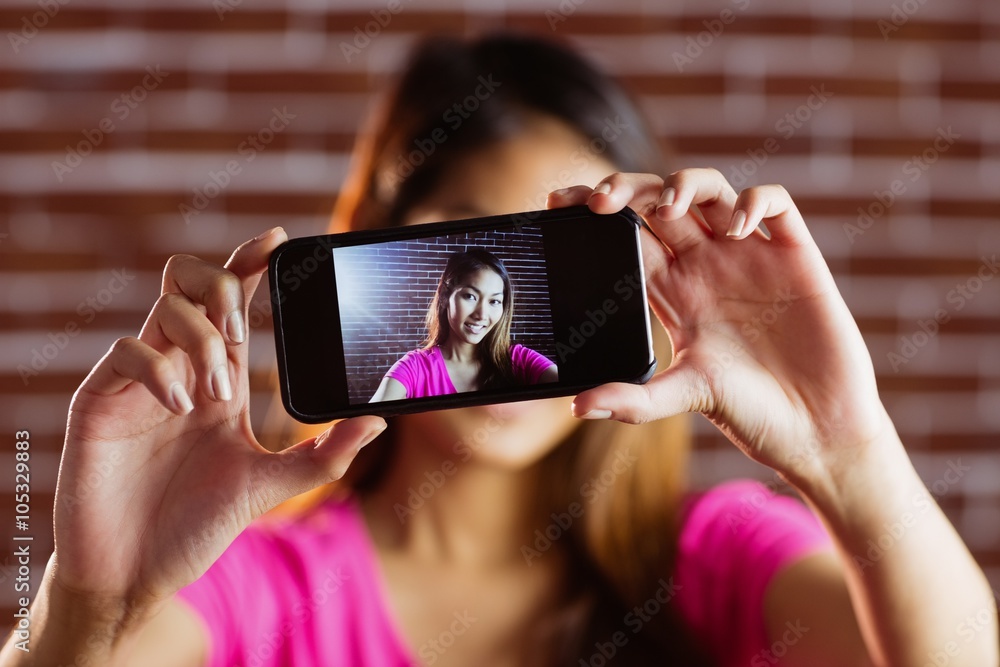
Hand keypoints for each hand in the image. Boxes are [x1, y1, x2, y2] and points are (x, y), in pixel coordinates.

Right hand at [54, 228, 385, 610]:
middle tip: (239, 332)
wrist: (135, 574)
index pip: (234, 302)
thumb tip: (379, 419)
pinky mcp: (98, 401)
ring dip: (201, 341)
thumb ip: (324, 456)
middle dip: (222, 288)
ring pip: (164, 308)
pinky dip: (159, 369)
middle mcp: (179, 368)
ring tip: (214, 396)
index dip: (252, 264)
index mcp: (219, 379)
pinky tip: (180, 408)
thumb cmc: (196, 527)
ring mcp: (138, 382)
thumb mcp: (269, 487)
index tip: (280, 241)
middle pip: (190, 282)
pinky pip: (125, 351)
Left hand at [550, 169, 891, 479]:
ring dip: (685, 183)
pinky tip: (738, 227)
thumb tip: (579, 408)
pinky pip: (774, 205)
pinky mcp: (795, 256)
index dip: (595, 211)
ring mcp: (749, 256)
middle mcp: (706, 265)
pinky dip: (754, 202)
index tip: (561, 202)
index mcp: (673, 291)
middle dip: (628, 188)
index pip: (626, 235)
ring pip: (711, 191)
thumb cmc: (752, 413)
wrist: (818, 430)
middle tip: (602, 200)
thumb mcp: (687, 396)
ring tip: (668, 207)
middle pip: (660, 202)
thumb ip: (635, 401)